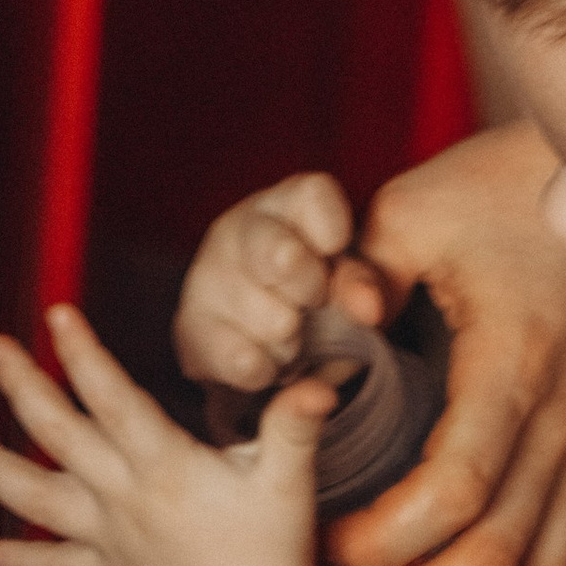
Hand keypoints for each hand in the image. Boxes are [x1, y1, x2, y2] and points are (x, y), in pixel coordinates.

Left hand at [0, 303, 336, 565]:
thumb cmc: (278, 553)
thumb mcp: (288, 481)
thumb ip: (294, 425)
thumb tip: (319, 379)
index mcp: (164, 466)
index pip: (112, 397)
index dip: (82, 354)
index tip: (54, 314)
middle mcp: (126, 499)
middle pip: (58, 434)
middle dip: (21, 387)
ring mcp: (113, 541)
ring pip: (39, 500)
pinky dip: (25, 563)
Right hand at [173, 169, 360, 392]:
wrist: (261, 339)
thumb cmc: (317, 292)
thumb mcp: (351, 278)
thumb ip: (367, 276)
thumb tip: (375, 290)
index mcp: (288, 203)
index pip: (313, 195)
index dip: (332, 227)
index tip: (338, 252)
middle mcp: (241, 229)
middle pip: (281, 254)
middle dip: (309, 288)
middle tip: (313, 301)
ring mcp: (208, 275)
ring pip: (268, 318)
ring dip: (293, 341)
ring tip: (292, 336)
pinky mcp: (191, 326)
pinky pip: (241, 359)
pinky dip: (266, 369)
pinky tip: (268, 362)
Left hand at [324, 126, 565, 565]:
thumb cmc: (499, 189)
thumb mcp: (417, 209)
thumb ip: (364, 270)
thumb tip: (327, 324)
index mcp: (511, 361)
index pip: (455, 487)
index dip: (387, 535)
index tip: (326, 541)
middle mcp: (560, 416)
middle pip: (494, 552)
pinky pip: (565, 558)